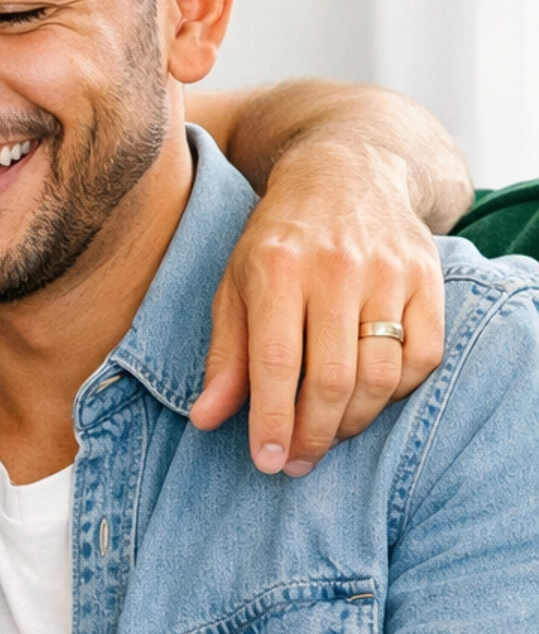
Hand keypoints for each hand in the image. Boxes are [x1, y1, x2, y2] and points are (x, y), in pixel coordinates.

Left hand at [188, 139, 445, 474]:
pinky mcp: (427, 278)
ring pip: (379, 374)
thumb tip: (206, 420)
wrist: (347, 171)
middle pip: (331, 377)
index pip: (276, 362)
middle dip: (313, 434)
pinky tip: (368, 398)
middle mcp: (335, 267)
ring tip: (327, 436)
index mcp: (276, 266)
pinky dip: (396, 392)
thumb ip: (226, 354)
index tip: (266, 461)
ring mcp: (388, 271)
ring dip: (352, 422)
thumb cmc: (280, 239)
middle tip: (297, 462)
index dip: (272, 420)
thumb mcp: (236, 285)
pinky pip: (422, 357)